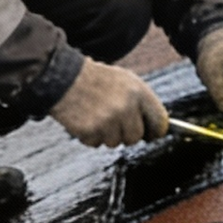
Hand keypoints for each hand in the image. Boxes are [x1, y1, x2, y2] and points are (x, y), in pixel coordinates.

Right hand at [51, 60, 172, 148]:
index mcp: (138, 91)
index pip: (159, 121)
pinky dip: (90, 136)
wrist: (63, 77)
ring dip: (106, 134)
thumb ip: (142, 102)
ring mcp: (108, 120)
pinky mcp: (91, 130)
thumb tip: (156, 128)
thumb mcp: (124, 80)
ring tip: (96, 116)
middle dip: (125, 133)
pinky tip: (85, 119)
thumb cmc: (94, 79)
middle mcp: (125, 106)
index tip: (151, 134)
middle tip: (114, 121)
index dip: (155, 130)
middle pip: (136, 137)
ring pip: (115, 143)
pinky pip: (96, 144)